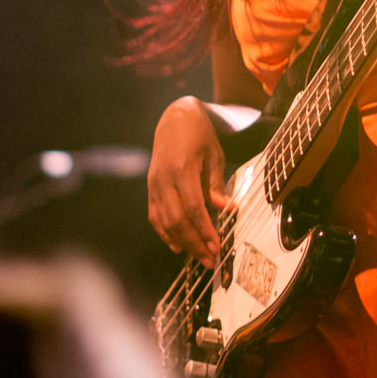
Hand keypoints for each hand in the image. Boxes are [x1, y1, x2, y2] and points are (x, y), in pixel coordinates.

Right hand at [147, 96, 227, 267]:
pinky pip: (155, 215)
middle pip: (177, 220)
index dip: (205, 230)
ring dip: (181, 242)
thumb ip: (216, 184)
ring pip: (164, 222)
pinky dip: (164, 233)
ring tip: (198, 256)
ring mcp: (154, 184)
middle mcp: (164, 179)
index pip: (194, 208)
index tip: (217, 247)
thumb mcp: (214, 155)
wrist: (175, 117)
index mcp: (182, 169)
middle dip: (194, 243)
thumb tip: (226, 209)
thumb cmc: (199, 135)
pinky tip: (177, 245)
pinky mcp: (150, 187)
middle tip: (210, 259)